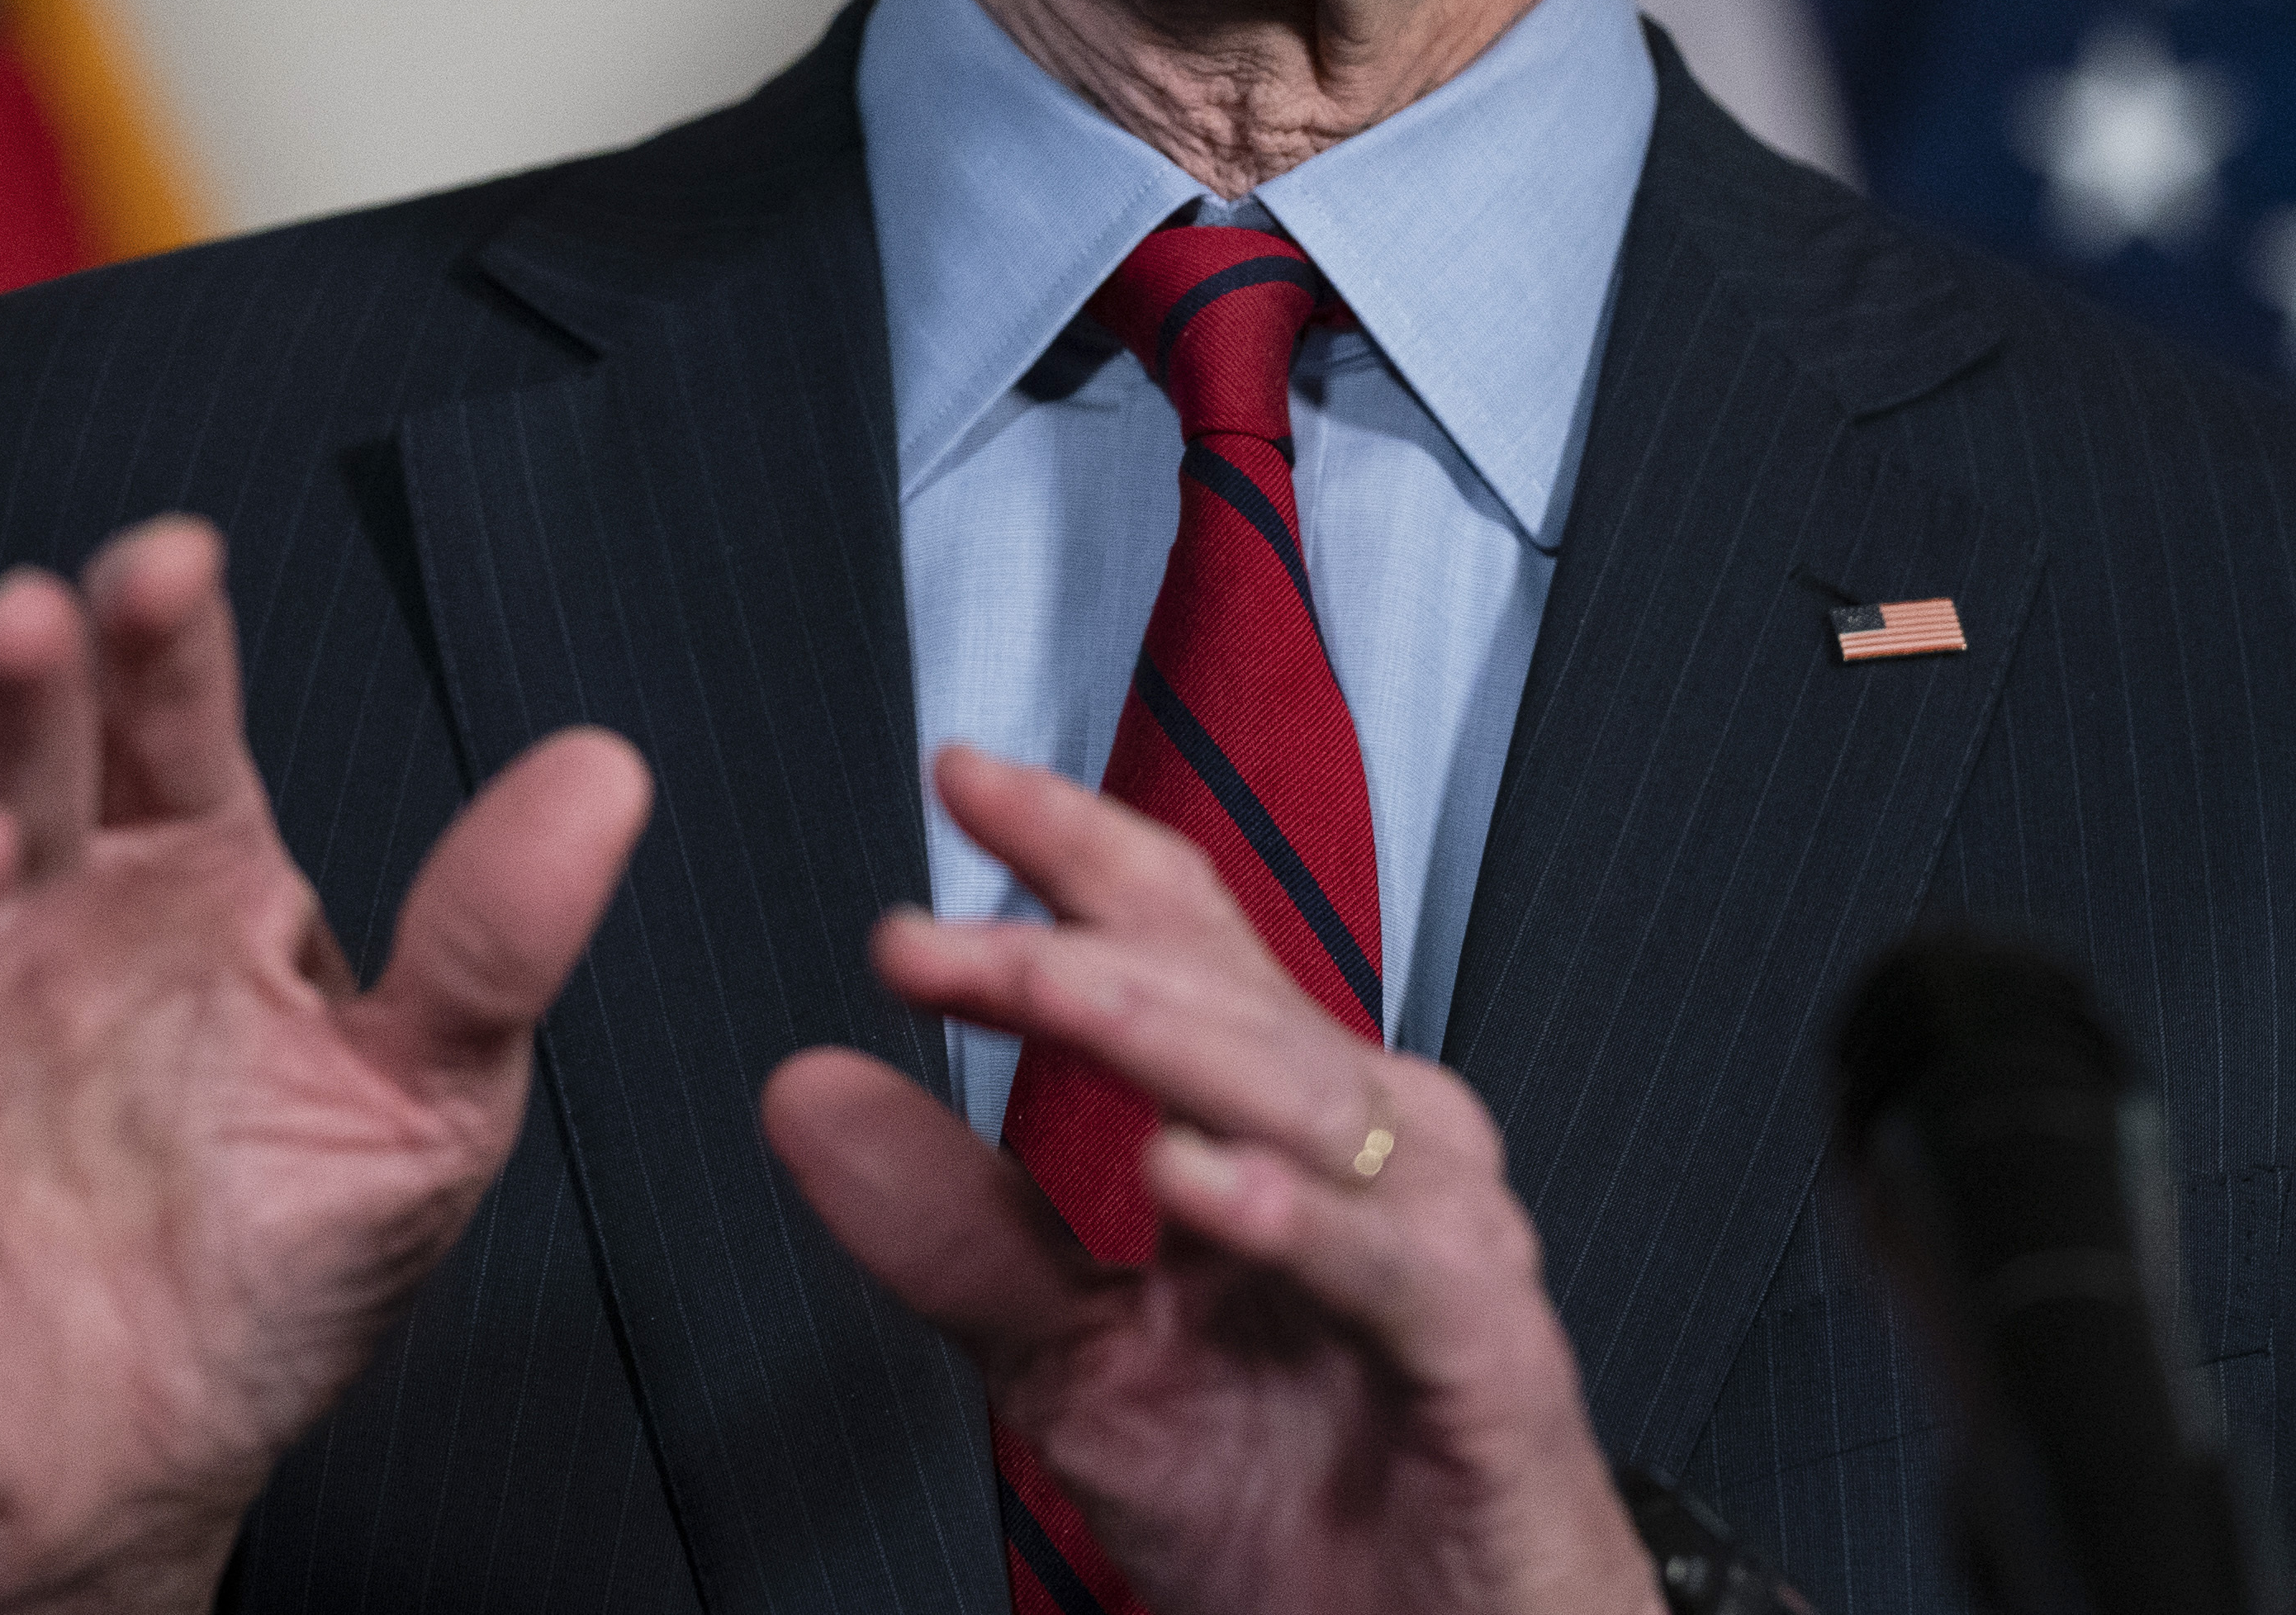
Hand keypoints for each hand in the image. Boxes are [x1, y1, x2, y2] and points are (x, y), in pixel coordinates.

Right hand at [0, 519, 652, 1613]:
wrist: (148, 1478)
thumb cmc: (280, 1267)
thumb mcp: (425, 1106)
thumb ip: (494, 941)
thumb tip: (606, 766)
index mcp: (182, 884)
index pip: (165, 726)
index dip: (159, 639)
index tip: (173, 558)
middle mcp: (42, 932)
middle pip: (13, 773)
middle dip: (13, 691)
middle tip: (32, 617)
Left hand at [762, 747, 1656, 1614]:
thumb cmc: (1298, 1514)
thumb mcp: (1081, 1363)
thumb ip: (955, 1228)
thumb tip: (808, 1091)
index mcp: (1283, 1118)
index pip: (1179, 938)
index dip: (1077, 847)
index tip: (960, 781)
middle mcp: (1374, 1142)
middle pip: (1221, 992)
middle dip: (1068, 942)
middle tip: (924, 933)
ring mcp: (1440, 1237)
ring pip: (1297, 1093)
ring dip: (1156, 1035)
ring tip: (1036, 988)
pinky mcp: (1486, 1353)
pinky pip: (1385, 1265)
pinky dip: (1291, 1218)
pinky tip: (1196, 1182)